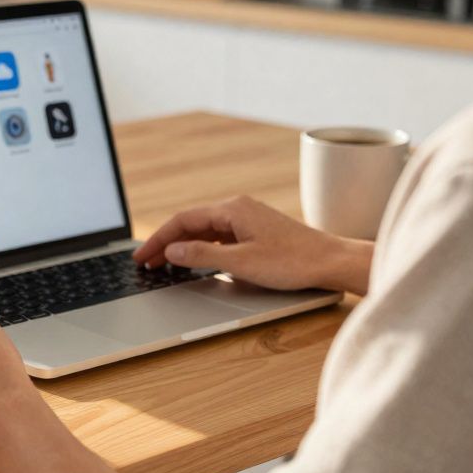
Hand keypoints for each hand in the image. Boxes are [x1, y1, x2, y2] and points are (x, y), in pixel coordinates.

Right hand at [132, 195, 372, 294]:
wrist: (331, 262)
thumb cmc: (292, 261)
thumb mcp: (241, 262)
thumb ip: (202, 254)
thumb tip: (172, 249)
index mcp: (232, 209)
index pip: (183, 220)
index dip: (158, 239)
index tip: (141, 257)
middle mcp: (238, 208)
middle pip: (191, 223)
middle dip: (166, 242)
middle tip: (145, 263)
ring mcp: (247, 219)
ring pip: (204, 230)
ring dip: (182, 246)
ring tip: (163, 264)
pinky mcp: (256, 231)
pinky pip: (218, 236)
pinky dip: (200, 247)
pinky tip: (194, 259)